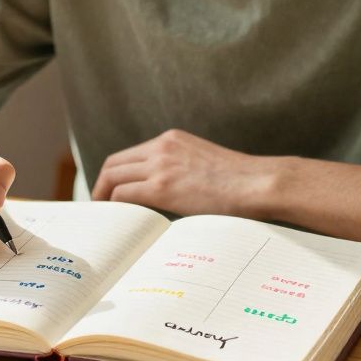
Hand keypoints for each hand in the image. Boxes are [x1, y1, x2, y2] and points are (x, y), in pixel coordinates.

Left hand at [90, 129, 275, 216]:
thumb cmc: (241, 182)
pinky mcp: (162, 187)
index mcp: (171, 139)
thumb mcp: (204, 164)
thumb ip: (181, 170)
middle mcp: (161, 147)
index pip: (129, 155)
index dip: (114, 174)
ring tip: (106, 217)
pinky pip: (123, 195)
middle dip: (102, 185)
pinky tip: (120, 221)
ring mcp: (160, 165)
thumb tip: (168, 195)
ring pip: (112, 178)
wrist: (259, 184)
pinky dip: (115, 207)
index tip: (111, 192)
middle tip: (101, 206)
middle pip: (114, 163)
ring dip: (104, 197)